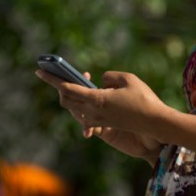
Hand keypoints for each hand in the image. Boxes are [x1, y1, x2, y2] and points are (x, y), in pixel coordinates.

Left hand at [36, 69, 166, 162]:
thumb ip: (109, 77)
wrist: (155, 123)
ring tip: (77, 82)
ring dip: (73, 95)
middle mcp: (93, 112)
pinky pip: (85, 114)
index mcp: (96, 100)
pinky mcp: (104, 124)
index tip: (40, 71)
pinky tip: (90, 94)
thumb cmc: (144, 99)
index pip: (67, 88)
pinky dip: (84, 104)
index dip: (52, 79)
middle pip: (66, 99)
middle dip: (60, 87)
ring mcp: (97, 120)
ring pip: (75, 108)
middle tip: (59, 74)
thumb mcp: (128, 79)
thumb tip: (100, 82)